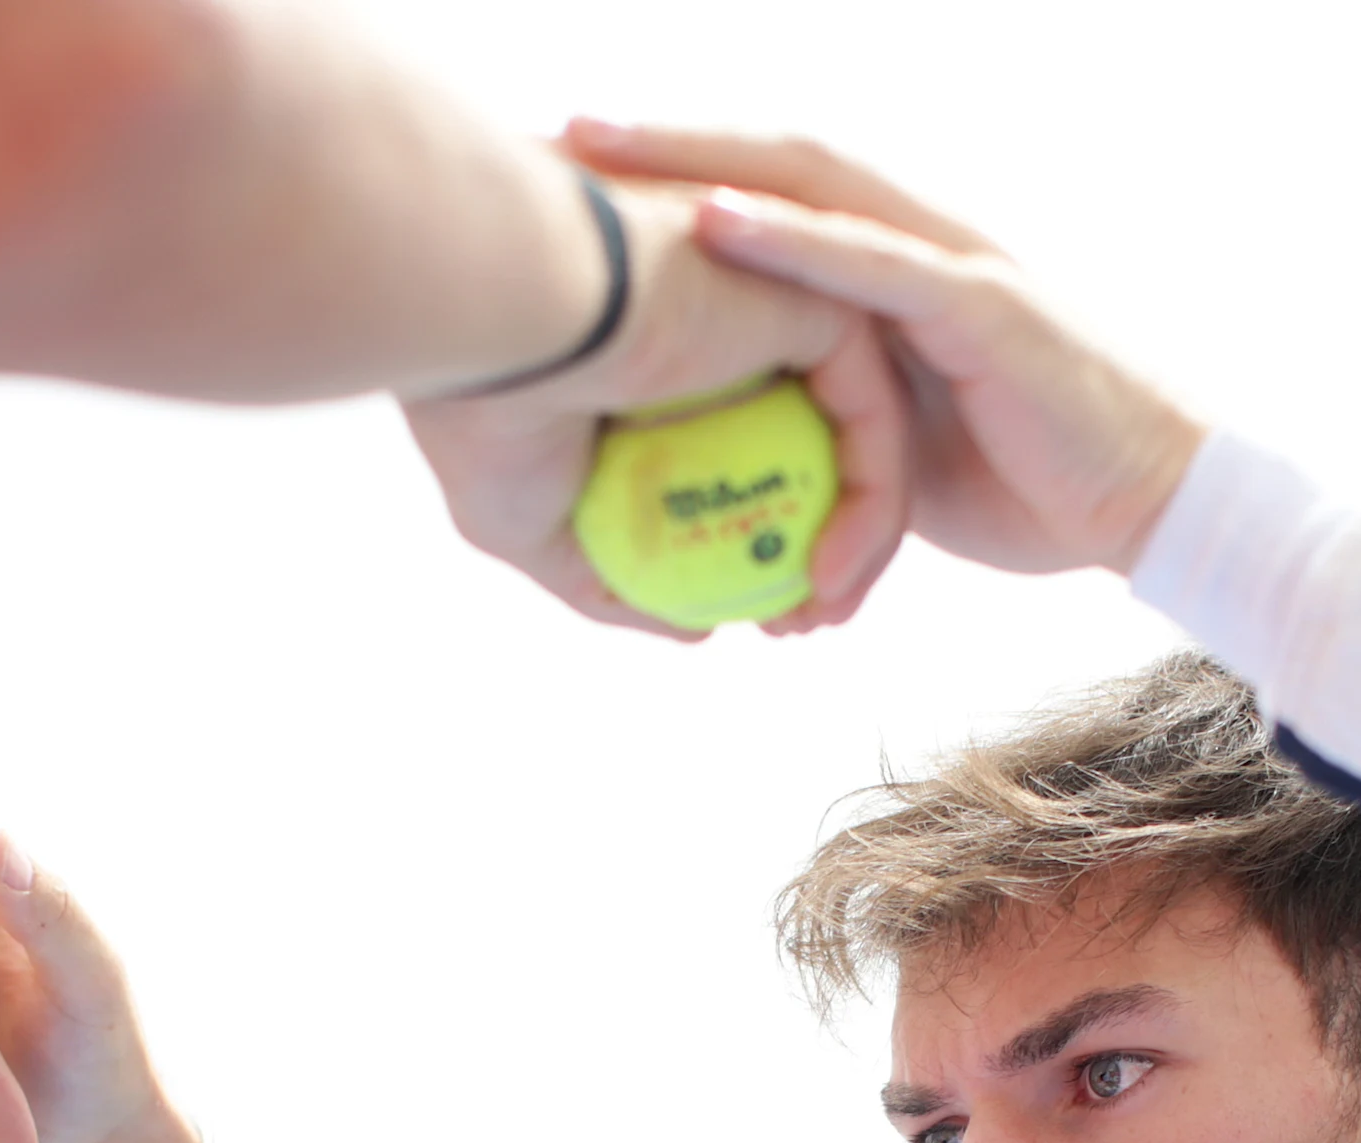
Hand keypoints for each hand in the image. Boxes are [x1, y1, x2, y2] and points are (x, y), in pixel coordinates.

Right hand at [401, 177, 914, 636]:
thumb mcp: (526, 521)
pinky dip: (871, 503)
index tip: (753, 623)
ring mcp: (785, 298)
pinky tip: (828, 577)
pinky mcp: (827, 295)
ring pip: (854, 439)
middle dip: (822, 550)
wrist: (501, 315)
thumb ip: (608, 576)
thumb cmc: (485, 408)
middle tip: (800, 628)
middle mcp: (733, 318)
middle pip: (811, 448)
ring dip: (860, 542)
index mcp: (667, 354)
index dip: (756, 547)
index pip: (744, 456)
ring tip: (818, 621)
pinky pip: (874, 419)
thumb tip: (691, 628)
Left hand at [561, 124, 1205, 578]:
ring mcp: (952, 266)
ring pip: (813, 187)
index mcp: (895, 277)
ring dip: (702, 162)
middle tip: (559, 133)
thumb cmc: (1034, 488)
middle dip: (665, 143)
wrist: (1154, 512)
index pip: (775, 199)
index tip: (581, 177)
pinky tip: (709, 219)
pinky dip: (786, 239)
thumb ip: (836, 429)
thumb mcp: (903, 456)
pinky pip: (870, 262)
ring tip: (604, 149)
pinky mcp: (982, 308)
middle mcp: (918, 247)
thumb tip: (753, 470)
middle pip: (776, 164)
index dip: (680, 176)